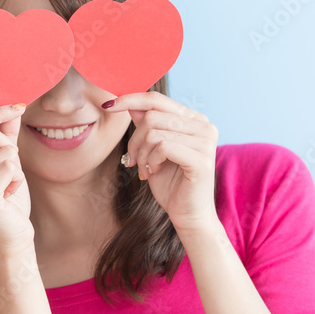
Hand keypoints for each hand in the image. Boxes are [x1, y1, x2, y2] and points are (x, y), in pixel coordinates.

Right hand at [0, 104, 33, 253]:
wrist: (10, 237)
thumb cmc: (7, 198)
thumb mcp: (5, 161)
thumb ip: (6, 134)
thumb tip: (13, 108)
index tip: (19, 107)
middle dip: (8, 145)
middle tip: (9, 168)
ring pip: (3, 150)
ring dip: (15, 166)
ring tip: (8, 184)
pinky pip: (9, 168)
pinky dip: (18, 178)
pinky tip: (10, 193)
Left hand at [106, 92, 219, 233]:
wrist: (187, 214)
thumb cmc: (170, 181)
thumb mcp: (152, 148)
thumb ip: (146, 124)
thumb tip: (130, 101)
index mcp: (194, 119)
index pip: (157, 99)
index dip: (130, 99)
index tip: (109, 105)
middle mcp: (204, 126)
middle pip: (151, 116)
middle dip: (134, 139)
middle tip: (133, 159)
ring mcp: (206, 142)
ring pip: (153, 132)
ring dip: (141, 153)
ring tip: (145, 167)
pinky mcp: (202, 159)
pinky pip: (162, 146)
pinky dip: (150, 160)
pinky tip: (153, 171)